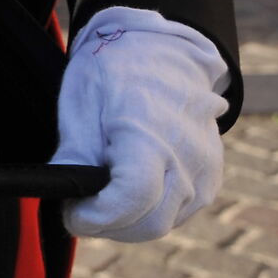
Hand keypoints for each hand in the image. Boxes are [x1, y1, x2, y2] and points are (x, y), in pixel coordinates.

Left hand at [52, 7, 227, 241]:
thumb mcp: (81, 104)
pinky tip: (127, 193)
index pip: (132, 197)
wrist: (161, 51)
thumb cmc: (114, 73)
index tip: (71, 215)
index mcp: (150, 133)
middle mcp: (187, 157)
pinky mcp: (211, 177)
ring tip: (101, 198)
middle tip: (79, 212)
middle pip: (150, 222)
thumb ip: (74, 156)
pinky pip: (180, 212)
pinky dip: (151, 212)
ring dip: (129, 223)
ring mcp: (205, 169)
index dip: (98, 216)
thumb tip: (66, 198)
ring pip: (165, 222)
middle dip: (109, 226)